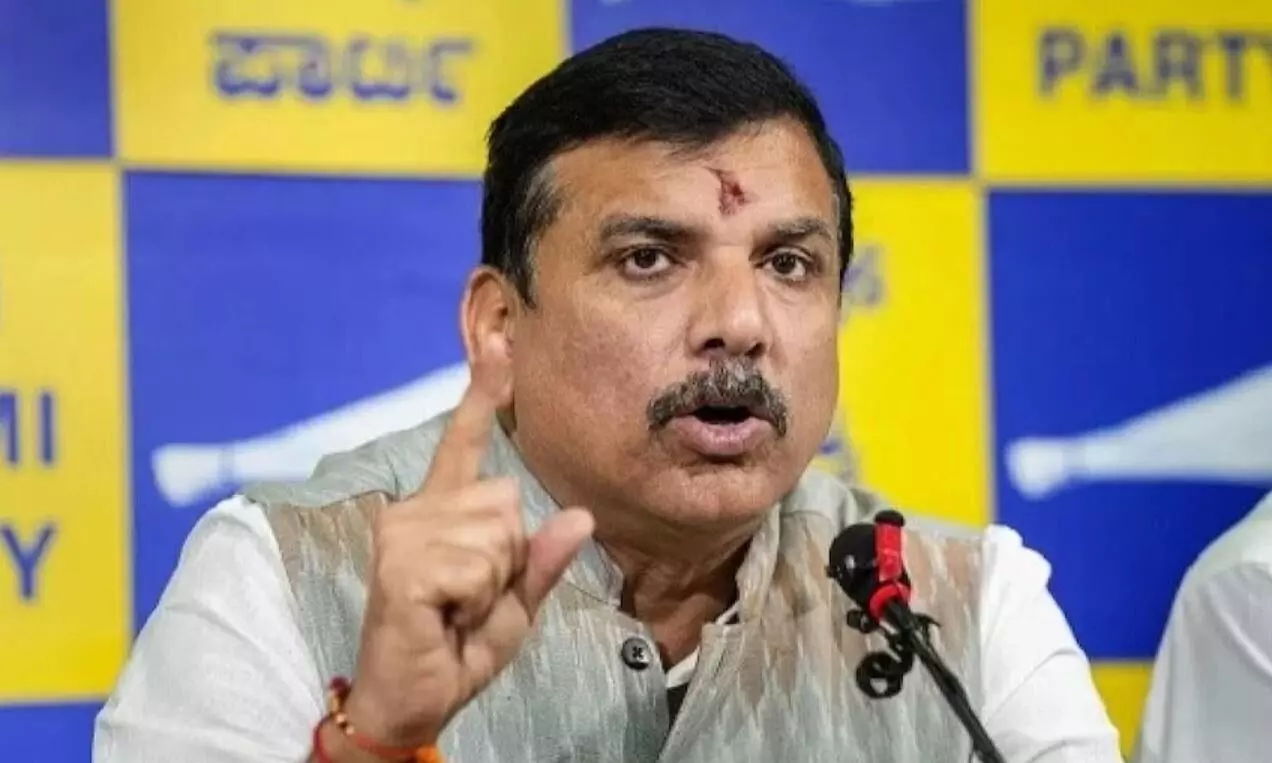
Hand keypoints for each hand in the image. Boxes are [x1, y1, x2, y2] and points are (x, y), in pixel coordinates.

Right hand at [341, 347, 593, 748]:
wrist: (411, 701)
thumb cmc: (456, 649)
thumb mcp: (514, 604)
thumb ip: (541, 560)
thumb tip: (581, 515)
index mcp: (440, 512)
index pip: (464, 444)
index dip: (481, 394)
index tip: (499, 345)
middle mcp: (414, 510)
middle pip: (506, 500)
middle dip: (509, 556)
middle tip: (470, 597)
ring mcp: (402, 533)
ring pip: (499, 532)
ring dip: (493, 583)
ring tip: (455, 608)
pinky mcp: (400, 565)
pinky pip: (480, 566)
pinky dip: (478, 601)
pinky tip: (446, 616)